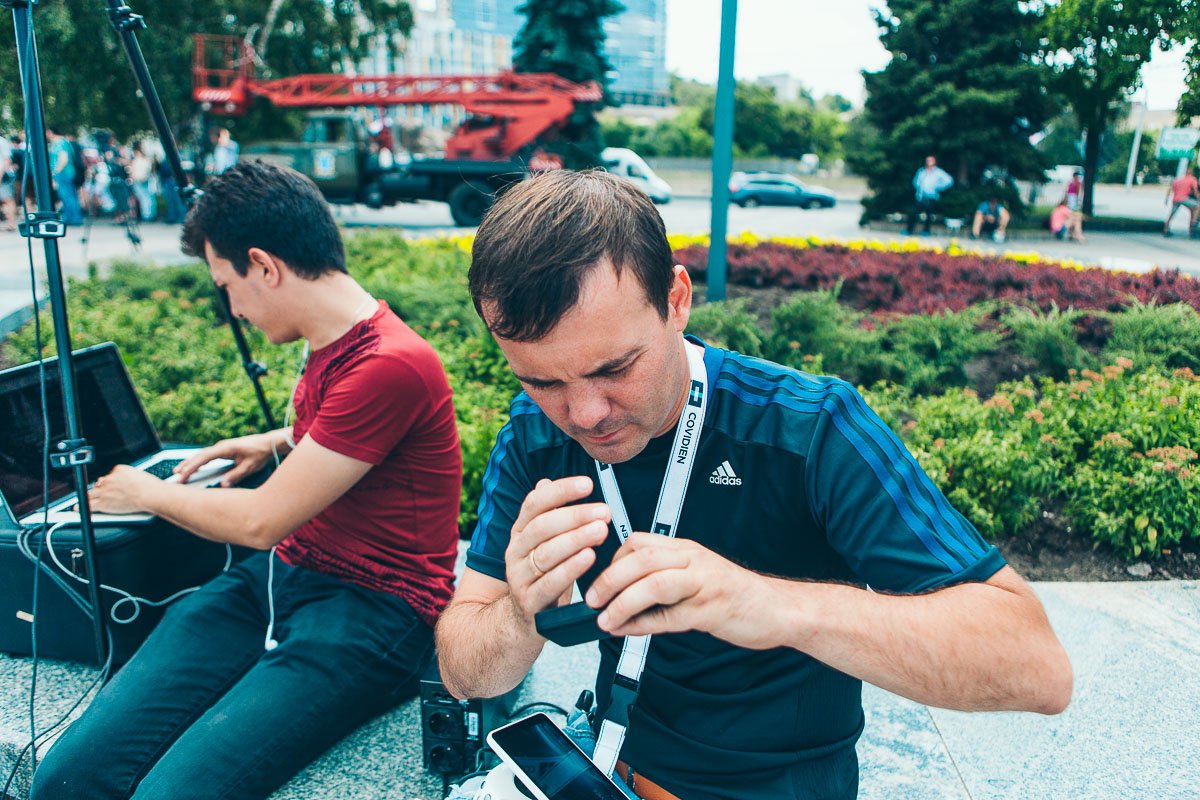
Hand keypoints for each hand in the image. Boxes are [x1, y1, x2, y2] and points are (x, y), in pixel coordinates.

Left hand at [88, 465, 159, 513]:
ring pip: (92, 493)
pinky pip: (88, 504)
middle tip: (105, 493)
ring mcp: (105, 491)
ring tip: (87, 499)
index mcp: (118, 470)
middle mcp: (109, 479)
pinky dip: (81, 507)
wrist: (150, 495)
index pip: (110, 475)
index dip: (111, 482)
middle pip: (100, 483)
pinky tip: (78, 508)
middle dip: (101, 488)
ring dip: (91, 496)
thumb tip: (128, 480)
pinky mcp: (103, 503)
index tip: (113, 485)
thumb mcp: (140, 473)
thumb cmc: (150, 486)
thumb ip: (129, 476)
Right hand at [174, 431, 281, 486]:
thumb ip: (236, 475)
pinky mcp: (223, 450)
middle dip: (186, 466)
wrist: (268, 443)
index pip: (204, 458)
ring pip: (201, 455)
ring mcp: (221, 447)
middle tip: (175, 477)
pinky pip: (206, 456)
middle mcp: (221, 446)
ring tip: (178, 473)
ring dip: (190, 463)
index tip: (183, 475)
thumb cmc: (260, 453)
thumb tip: (222, 485)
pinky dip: (197, 462)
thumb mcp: (249, 467)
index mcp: (225, 448)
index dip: (192, 467)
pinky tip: (192, 468)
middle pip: (199, 456)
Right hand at [504, 477, 610, 629]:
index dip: (561, 491)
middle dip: (575, 516)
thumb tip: (545, 483)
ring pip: (546, 553)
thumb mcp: (539, 545)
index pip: (535, 504)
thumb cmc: (540, 577)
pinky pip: (550, 583)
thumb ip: (545, 515)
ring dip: (576, 539)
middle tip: (604, 511)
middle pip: (542, 527)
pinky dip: (570, 568)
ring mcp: (519, 577)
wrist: (519, 621)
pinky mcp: (529, 602)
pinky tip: (588, 557)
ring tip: (600, 531)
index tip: (588, 484)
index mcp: (520, 532)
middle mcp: (515, 551)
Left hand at [584, 533, 787, 650]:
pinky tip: (629, 630)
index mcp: (687, 550)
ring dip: (623, 603)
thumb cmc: (736, 595)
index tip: (601, 580)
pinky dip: (644, 625)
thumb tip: (623, 594)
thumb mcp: (697, 577)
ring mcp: (704, 585)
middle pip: (641, 560)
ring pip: (654, 584)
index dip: (613, 561)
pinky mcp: (711, 611)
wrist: (778, 609)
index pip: (639, 543)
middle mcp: (694, 561)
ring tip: (606, 619)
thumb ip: (665, 580)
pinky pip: (670, 617)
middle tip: (592, 600)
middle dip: (609, 580)